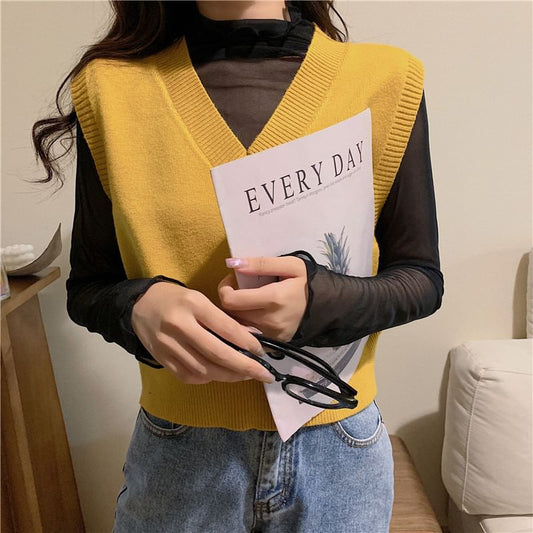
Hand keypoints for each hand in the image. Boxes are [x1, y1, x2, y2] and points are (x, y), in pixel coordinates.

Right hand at [131, 282, 273, 384]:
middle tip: (264, 374)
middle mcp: (180, 325)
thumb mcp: (200, 299)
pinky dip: (208, 378)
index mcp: (193, 304)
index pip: (226, 328)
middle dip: (245, 367)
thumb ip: (222, 319)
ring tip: (244, 375)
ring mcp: (168, 345)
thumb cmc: (176, 300)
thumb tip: (251, 339)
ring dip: (229, 376)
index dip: (248, 343)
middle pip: (217, 353)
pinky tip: (220, 374)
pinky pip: (189, 376)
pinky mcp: (162, 359)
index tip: (262, 352)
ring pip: (204, 369)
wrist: (139, 305)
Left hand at [218, 256, 307, 341]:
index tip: (231, 280)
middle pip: (231, 315)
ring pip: (237, 328)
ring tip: (243, 303)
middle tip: (238, 290)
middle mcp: (269, 321)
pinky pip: (247, 339)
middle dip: (228, 301)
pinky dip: (243, 329)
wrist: (327, 306)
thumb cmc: (307, 282)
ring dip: (234, 315)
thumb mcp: (290, 265)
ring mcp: (271, 336)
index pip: (230, 300)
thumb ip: (261, 263)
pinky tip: (250, 317)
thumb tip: (232, 263)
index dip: (224, 288)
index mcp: (273, 299)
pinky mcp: (273, 346)